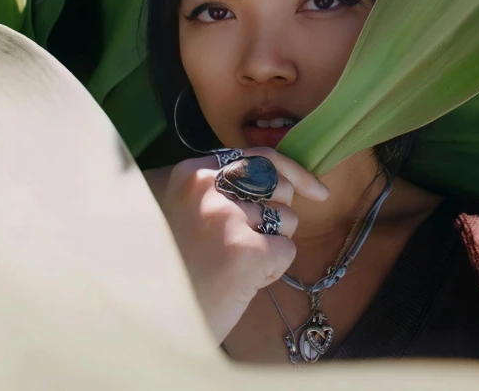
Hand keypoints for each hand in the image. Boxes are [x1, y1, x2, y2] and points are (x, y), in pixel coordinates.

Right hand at [143, 148, 328, 343]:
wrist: (161, 321)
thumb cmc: (184, 269)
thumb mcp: (195, 212)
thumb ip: (230, 190)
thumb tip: (287, 180)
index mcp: (192, 175)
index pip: (258, 156)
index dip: (292, 172)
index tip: (316, 190)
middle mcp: (208, 189)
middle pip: (279, 185)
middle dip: (281, 212)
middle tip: (252, 240)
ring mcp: (227, 218)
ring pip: (287, 218)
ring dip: (273, 244)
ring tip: (236, 265)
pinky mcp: (247, 251)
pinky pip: (287, 250)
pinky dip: (273, 269)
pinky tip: (242, 283)